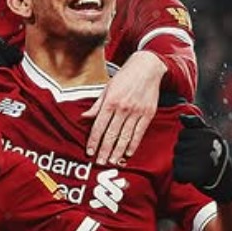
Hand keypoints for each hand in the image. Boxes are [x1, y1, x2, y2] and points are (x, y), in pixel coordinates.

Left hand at [83, 50, 164, 165]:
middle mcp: (123, 108)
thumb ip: (96, 105)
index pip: (99, 126)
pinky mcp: (148, 114)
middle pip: (112, 134)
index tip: (89, 152)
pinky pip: (139, 133)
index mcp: (110, 102)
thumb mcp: (107, 88)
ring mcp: (136, 112)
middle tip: (100, 163)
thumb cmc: (124, 77)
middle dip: (105, 150)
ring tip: (112, 162)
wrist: (147, 67)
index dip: (93, 141)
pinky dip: (133, 144)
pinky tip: (127, 153)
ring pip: (125, 136)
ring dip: (118, 151)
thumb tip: (83, 117)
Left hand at [172, 115, 231, 202]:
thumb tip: (181, 116)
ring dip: (183, 166)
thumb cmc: (215, 154)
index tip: (199, 148)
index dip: (188, 142)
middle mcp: (206, 146)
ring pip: (176, 160)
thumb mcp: (209, 135)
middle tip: (198, 160)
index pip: (183, 134)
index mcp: (209, 134)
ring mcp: (202, 161)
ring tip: (196, 168)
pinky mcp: (197, 175)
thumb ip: (195, 123)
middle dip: (184, 154)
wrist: (227, 180)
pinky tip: (192, 177)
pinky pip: (177, 173)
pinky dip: (181, 177)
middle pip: (178, 147)